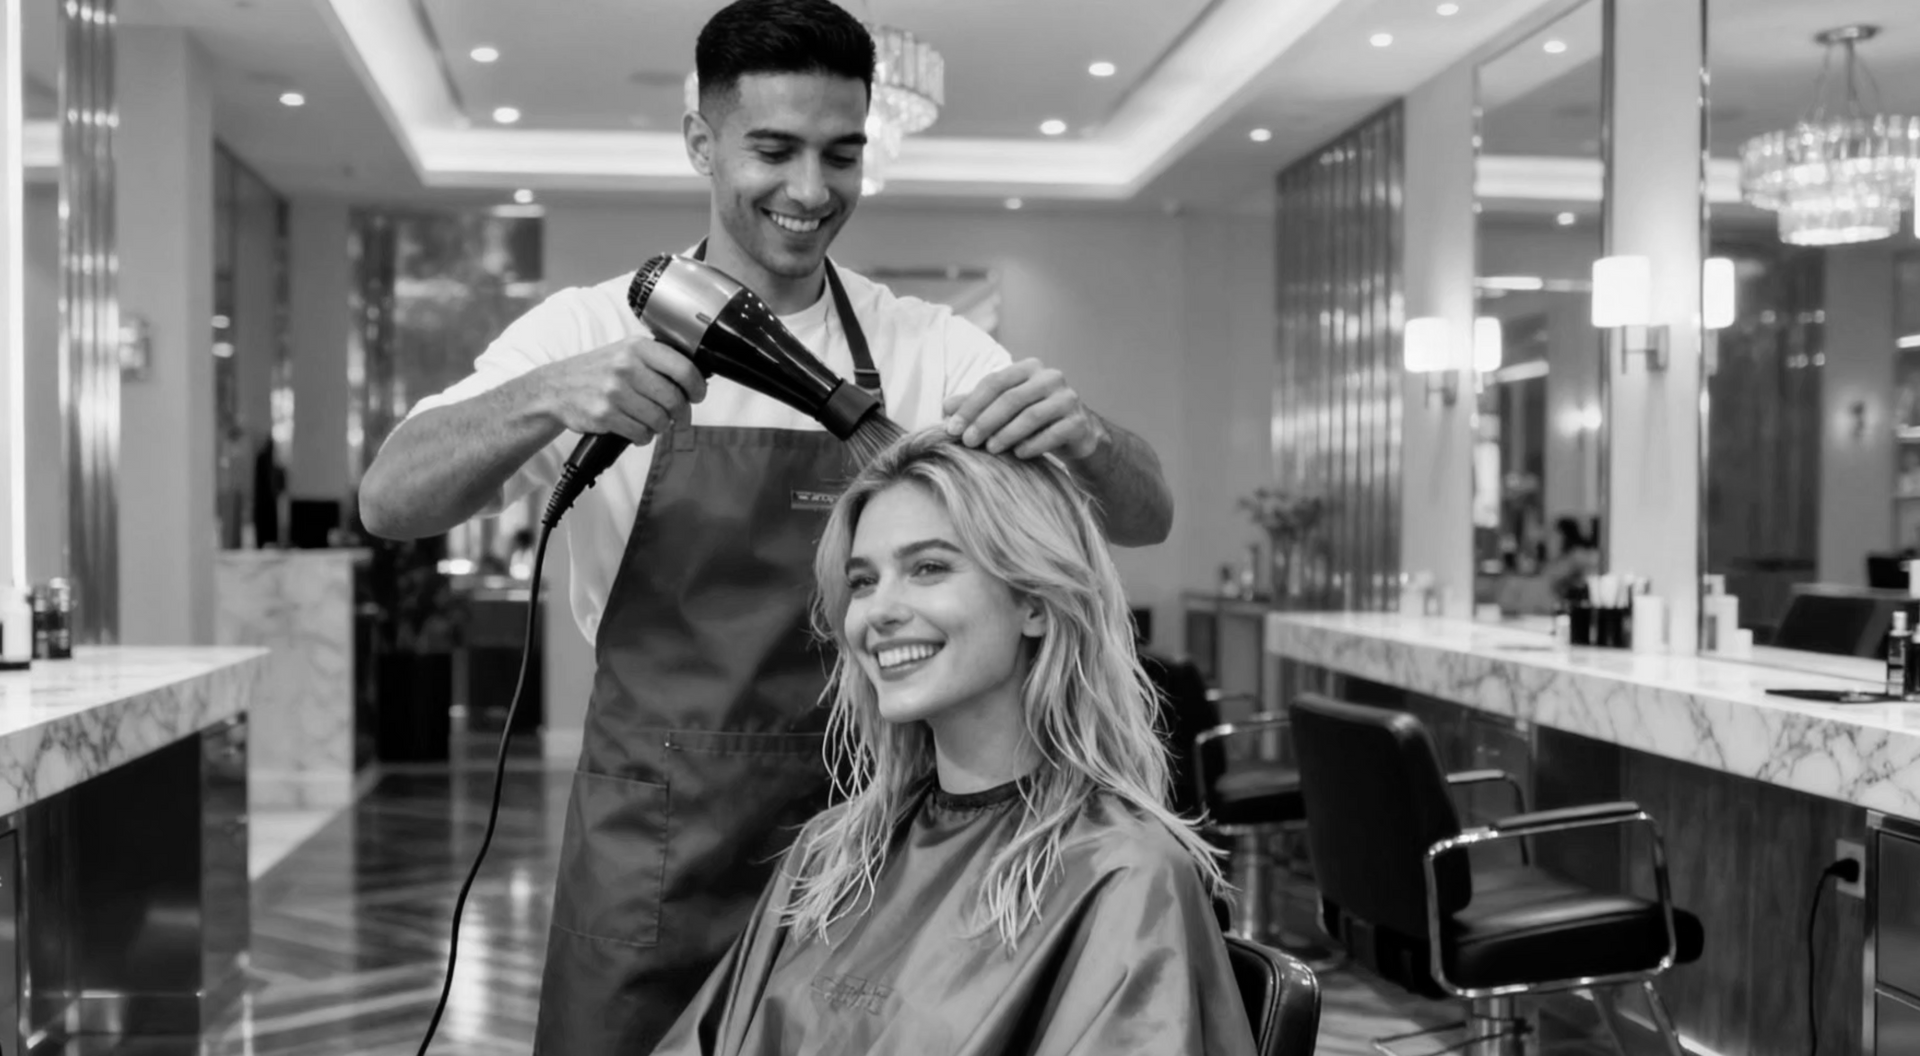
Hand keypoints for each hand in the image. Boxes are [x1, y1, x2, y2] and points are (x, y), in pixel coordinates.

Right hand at [535, 334, 706, 446]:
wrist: (555, 388)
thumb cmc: (597, 371)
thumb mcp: (625, 352)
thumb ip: (657, 362)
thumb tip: (694, 381)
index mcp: (637, 347)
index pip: (683, 368)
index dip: (697, 387)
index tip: (698, 396)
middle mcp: (626, 367)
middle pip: (674, 399)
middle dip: (681, 413)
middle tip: (678, 417)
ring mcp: (614, 392)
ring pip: (660, 420)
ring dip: (660, 426)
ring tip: (652, 422)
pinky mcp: (604, 415)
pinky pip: (641, 433)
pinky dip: (643, 436)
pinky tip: (635, 429)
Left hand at [942, 359, 1107, 459]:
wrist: (1077, 435)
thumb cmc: (1034, 418)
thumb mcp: (1004, 408)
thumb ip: (977, 404)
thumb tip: (945, 407)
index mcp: (1029, 368)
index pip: (994, 382)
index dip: (971, 405)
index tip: (952, 428)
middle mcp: (1050, 377)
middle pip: (1011, 398)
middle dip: (985, 421)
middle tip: (967, 442)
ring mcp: (1068, 399)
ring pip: (1031, 416)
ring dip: (1006, 434)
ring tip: (990, 450)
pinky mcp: (1079, 422)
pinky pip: (1052, 434)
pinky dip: (1032, 445)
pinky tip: (1017, 455)